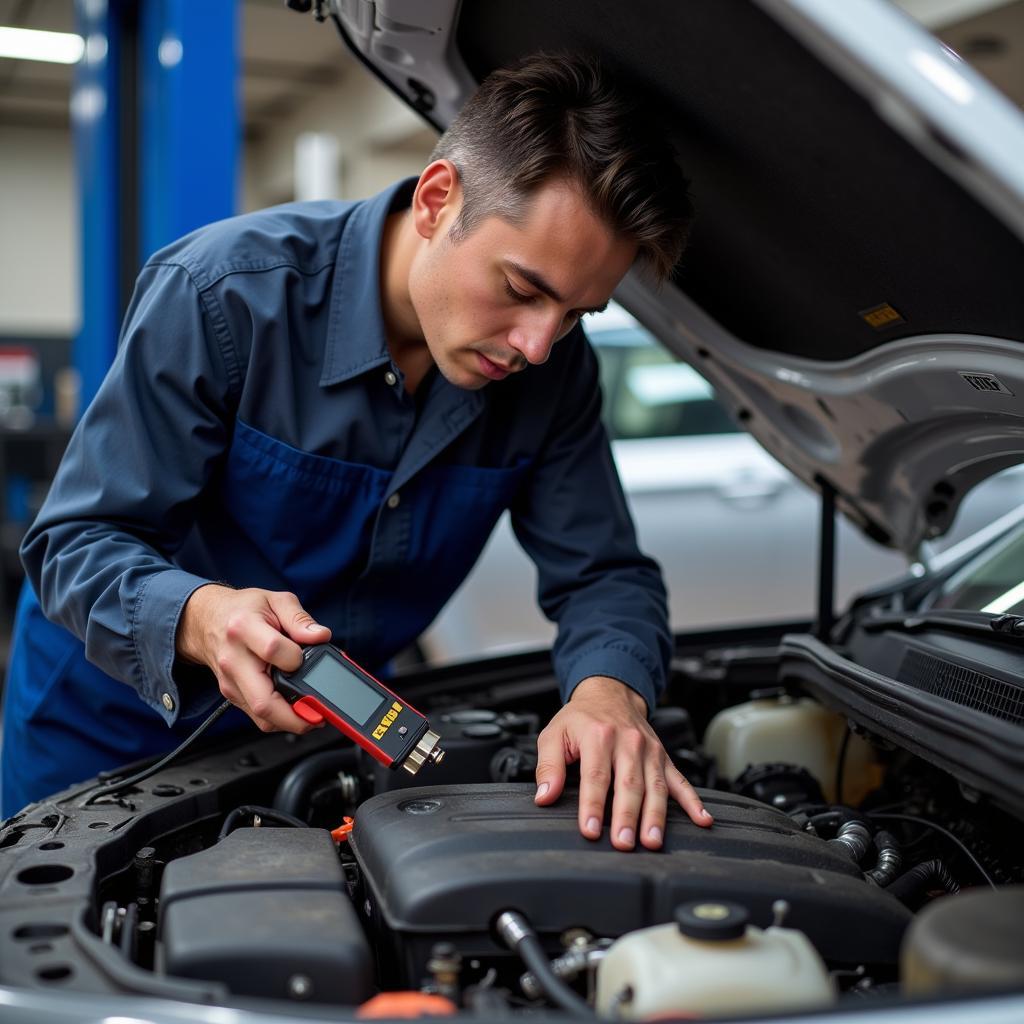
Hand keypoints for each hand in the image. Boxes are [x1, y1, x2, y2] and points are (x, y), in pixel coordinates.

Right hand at [177, 584, 331, 732]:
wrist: (207, 620)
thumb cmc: (243, 609)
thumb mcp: (275, 600)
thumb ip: (300, 619)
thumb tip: (321, 636)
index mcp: (244, 629)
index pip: (273, 650)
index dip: (297, 658)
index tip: (309, 657)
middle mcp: (234, 660)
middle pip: (264, 702)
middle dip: (297, 716)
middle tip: (321, 713)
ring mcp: (230, 682)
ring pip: (261, 717)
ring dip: (291, 721)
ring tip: (313, 712)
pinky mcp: (232, 694)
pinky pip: (258, 716)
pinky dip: (280, 718)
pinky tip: (296, 708)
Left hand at [534, 675, 712, 848]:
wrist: (610, 693)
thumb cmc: (580, 719)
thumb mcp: (554, 735)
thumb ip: (548, 766)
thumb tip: (544, 796)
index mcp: (599, 736)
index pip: (595, 775)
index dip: (593, 805)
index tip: (591, 830)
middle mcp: (628, 742)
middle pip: (629, 783)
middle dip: (627, 816)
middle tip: (625, 843)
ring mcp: (650, 751)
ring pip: (655, 786)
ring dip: (655, 816)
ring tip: (653, 841)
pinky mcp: (663, 758)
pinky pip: (680, 781)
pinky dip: (693, 802)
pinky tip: (702, 820)